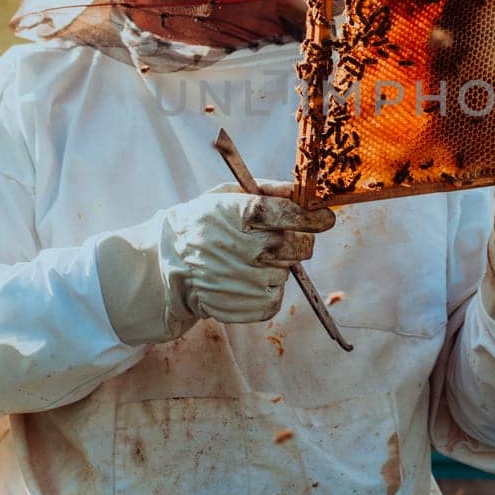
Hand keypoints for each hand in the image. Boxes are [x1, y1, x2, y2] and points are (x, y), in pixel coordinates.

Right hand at [165, 182, 335, 322]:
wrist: (170, 265)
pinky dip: (267, 288)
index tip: (325, 219)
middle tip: (275, 240)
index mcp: (244, 214)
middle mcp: (251, 248)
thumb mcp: (229, 194)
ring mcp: (253, 280)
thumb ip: (270, 189)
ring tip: (247, 261)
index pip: (293, 214)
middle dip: (296, 241)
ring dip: (277, 266)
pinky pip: (277, 295)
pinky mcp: (254, 306)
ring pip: (289, 271)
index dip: (313, 217)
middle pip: (301, 245)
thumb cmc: (206, 223)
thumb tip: (304, 190)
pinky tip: (245, 280)